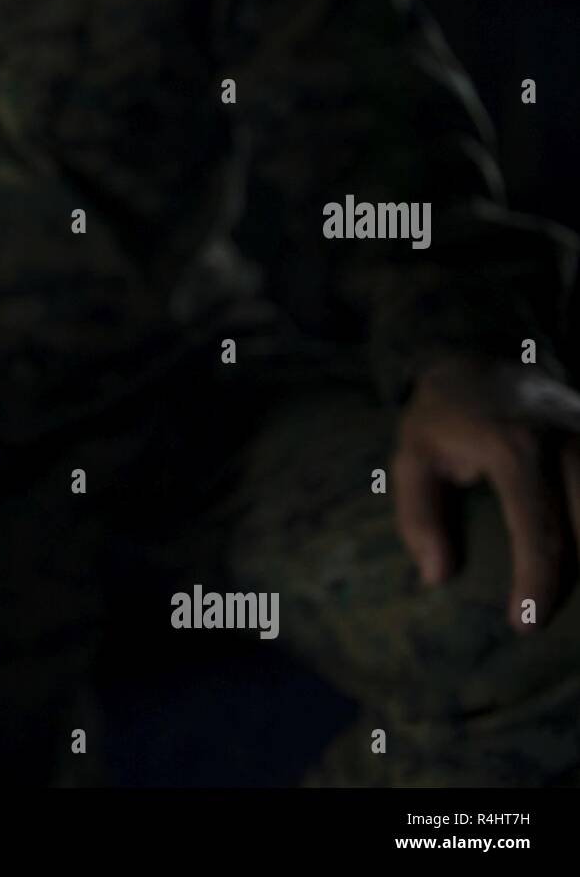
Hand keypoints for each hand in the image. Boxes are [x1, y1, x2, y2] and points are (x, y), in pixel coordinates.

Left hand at [393, 358, 579, 632]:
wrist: (482, 351)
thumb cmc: (443, 415)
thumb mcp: (411, 457)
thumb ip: (418, 517)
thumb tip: (437, 576)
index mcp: (515, 449)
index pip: (540, 531)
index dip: (538, 584)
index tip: (526, 623)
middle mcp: (569, 441)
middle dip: (576, 578)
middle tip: (547, 617)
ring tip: (563, 591)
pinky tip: (578, 548)